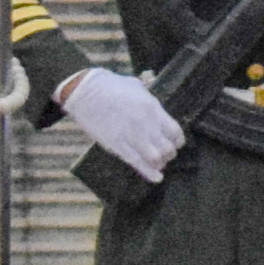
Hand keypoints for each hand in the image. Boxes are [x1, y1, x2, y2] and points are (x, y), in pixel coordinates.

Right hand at [62, 65, 184, 184]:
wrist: (85, 91)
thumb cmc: (111, 86)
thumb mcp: (137, 87)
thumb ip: (149, 101)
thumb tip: (156, 109)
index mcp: (152, 108)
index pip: (175, 132)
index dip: (178, 141)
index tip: (175, 143)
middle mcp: (145, 124)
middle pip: (167, 148)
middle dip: (169, 154)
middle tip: (165, 155)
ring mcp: (130, 135)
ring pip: (155, 159)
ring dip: (159, 163)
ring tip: (158, 163)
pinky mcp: (115, 145)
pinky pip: (136, 163)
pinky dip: (148, 173)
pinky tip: (157, 178)